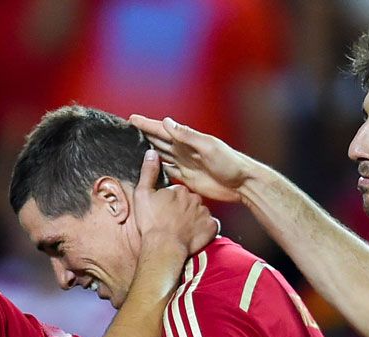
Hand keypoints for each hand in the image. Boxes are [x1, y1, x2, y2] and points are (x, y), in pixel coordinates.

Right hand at [130, 115, 251, 202]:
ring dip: (149, 151)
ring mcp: (185, 165)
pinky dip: (158, 169)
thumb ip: (186, 136)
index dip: (147, 124)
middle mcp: (184, 150)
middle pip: (159, 141)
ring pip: (162, 155)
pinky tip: (149, 169)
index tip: (131, 119)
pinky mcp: (188, 179)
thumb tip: (166, 121)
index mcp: (188, 140)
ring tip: (133, 148)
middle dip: (144, 135)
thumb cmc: (230, 162)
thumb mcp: (208, 146)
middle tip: (126, 132)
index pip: (162, 130)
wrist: (242, 184)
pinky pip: (168, 172)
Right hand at [134, 149, 217, 254]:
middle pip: (190, 201)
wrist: (164, 247)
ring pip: (200, 213)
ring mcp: (204, 213)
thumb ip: (148, 172)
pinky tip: (193, 234)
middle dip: (183, 209)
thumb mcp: (143, 194)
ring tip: (181, 230)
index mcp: (179, 190)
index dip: (170, 202)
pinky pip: (210, 225)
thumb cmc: (151, 223)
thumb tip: (151, 154)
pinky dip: (204, 229)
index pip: (177, 192)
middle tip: (172, 221)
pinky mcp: (211, 227)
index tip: (164, 211)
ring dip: (193, 219)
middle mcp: (194, 198)